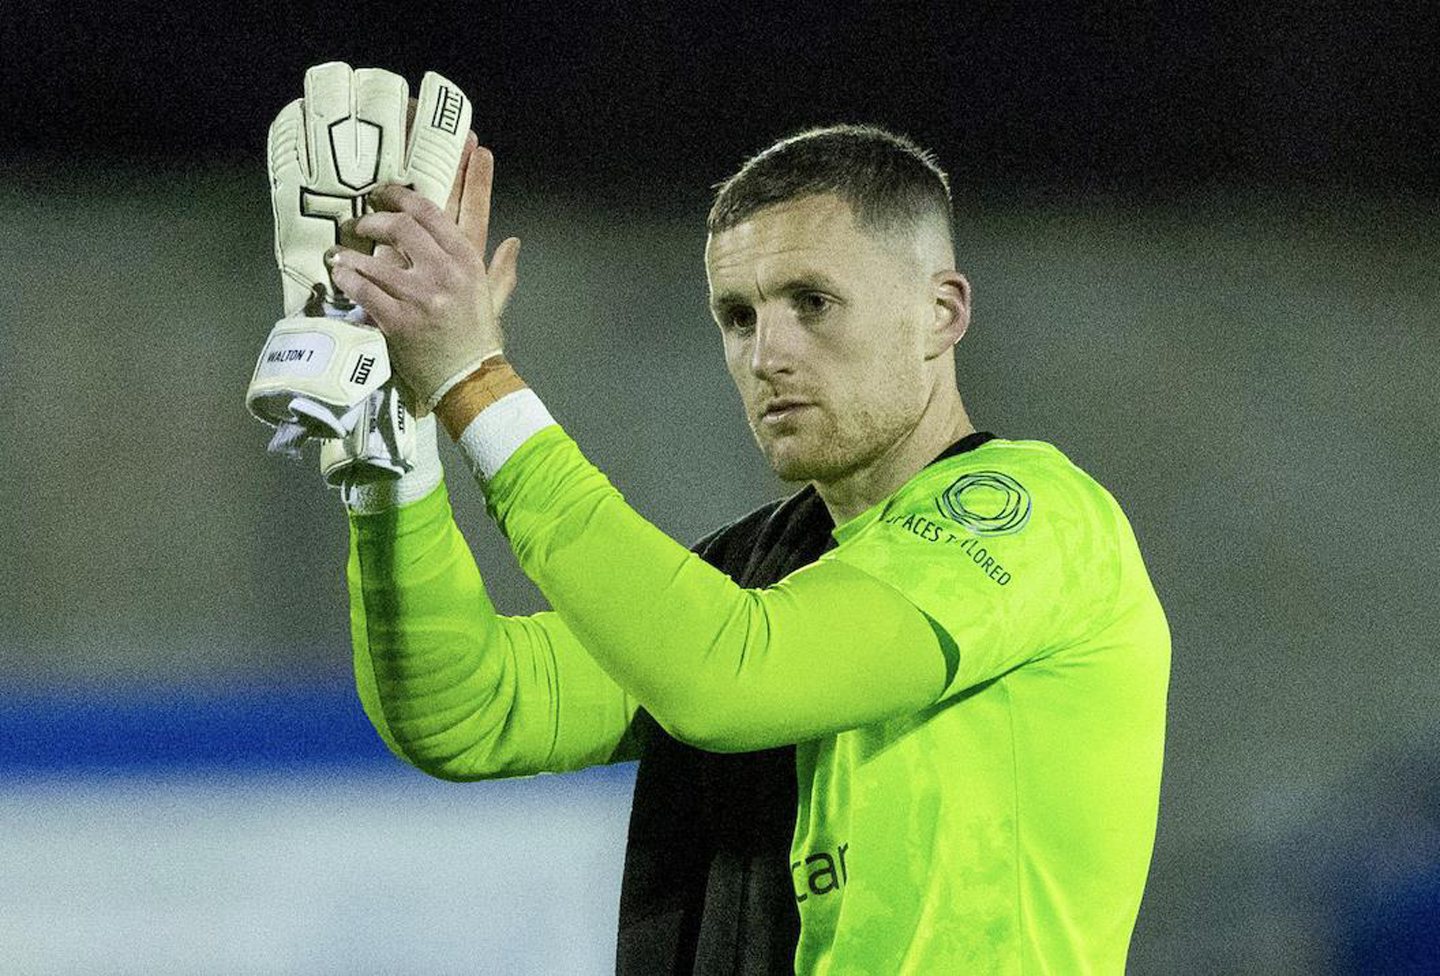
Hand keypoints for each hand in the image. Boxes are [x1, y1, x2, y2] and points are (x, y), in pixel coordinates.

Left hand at [327, 137, 520, 408]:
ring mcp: (419, 298)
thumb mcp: (494, 297)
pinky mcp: (397, 321)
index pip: (429, 213)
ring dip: (351, 253)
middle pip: (399, 227)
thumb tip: (513, 242)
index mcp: (467, 261)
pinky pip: (362, 291)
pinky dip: (347, 279)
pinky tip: (340, 275)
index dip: (400, 195)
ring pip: (374, 260)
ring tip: (340, 253)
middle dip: (372, 221)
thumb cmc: (478, 338)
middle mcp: (445, 273)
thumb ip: (502, 267)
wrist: (468, 380)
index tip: (382, 192)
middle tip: (359, 224)